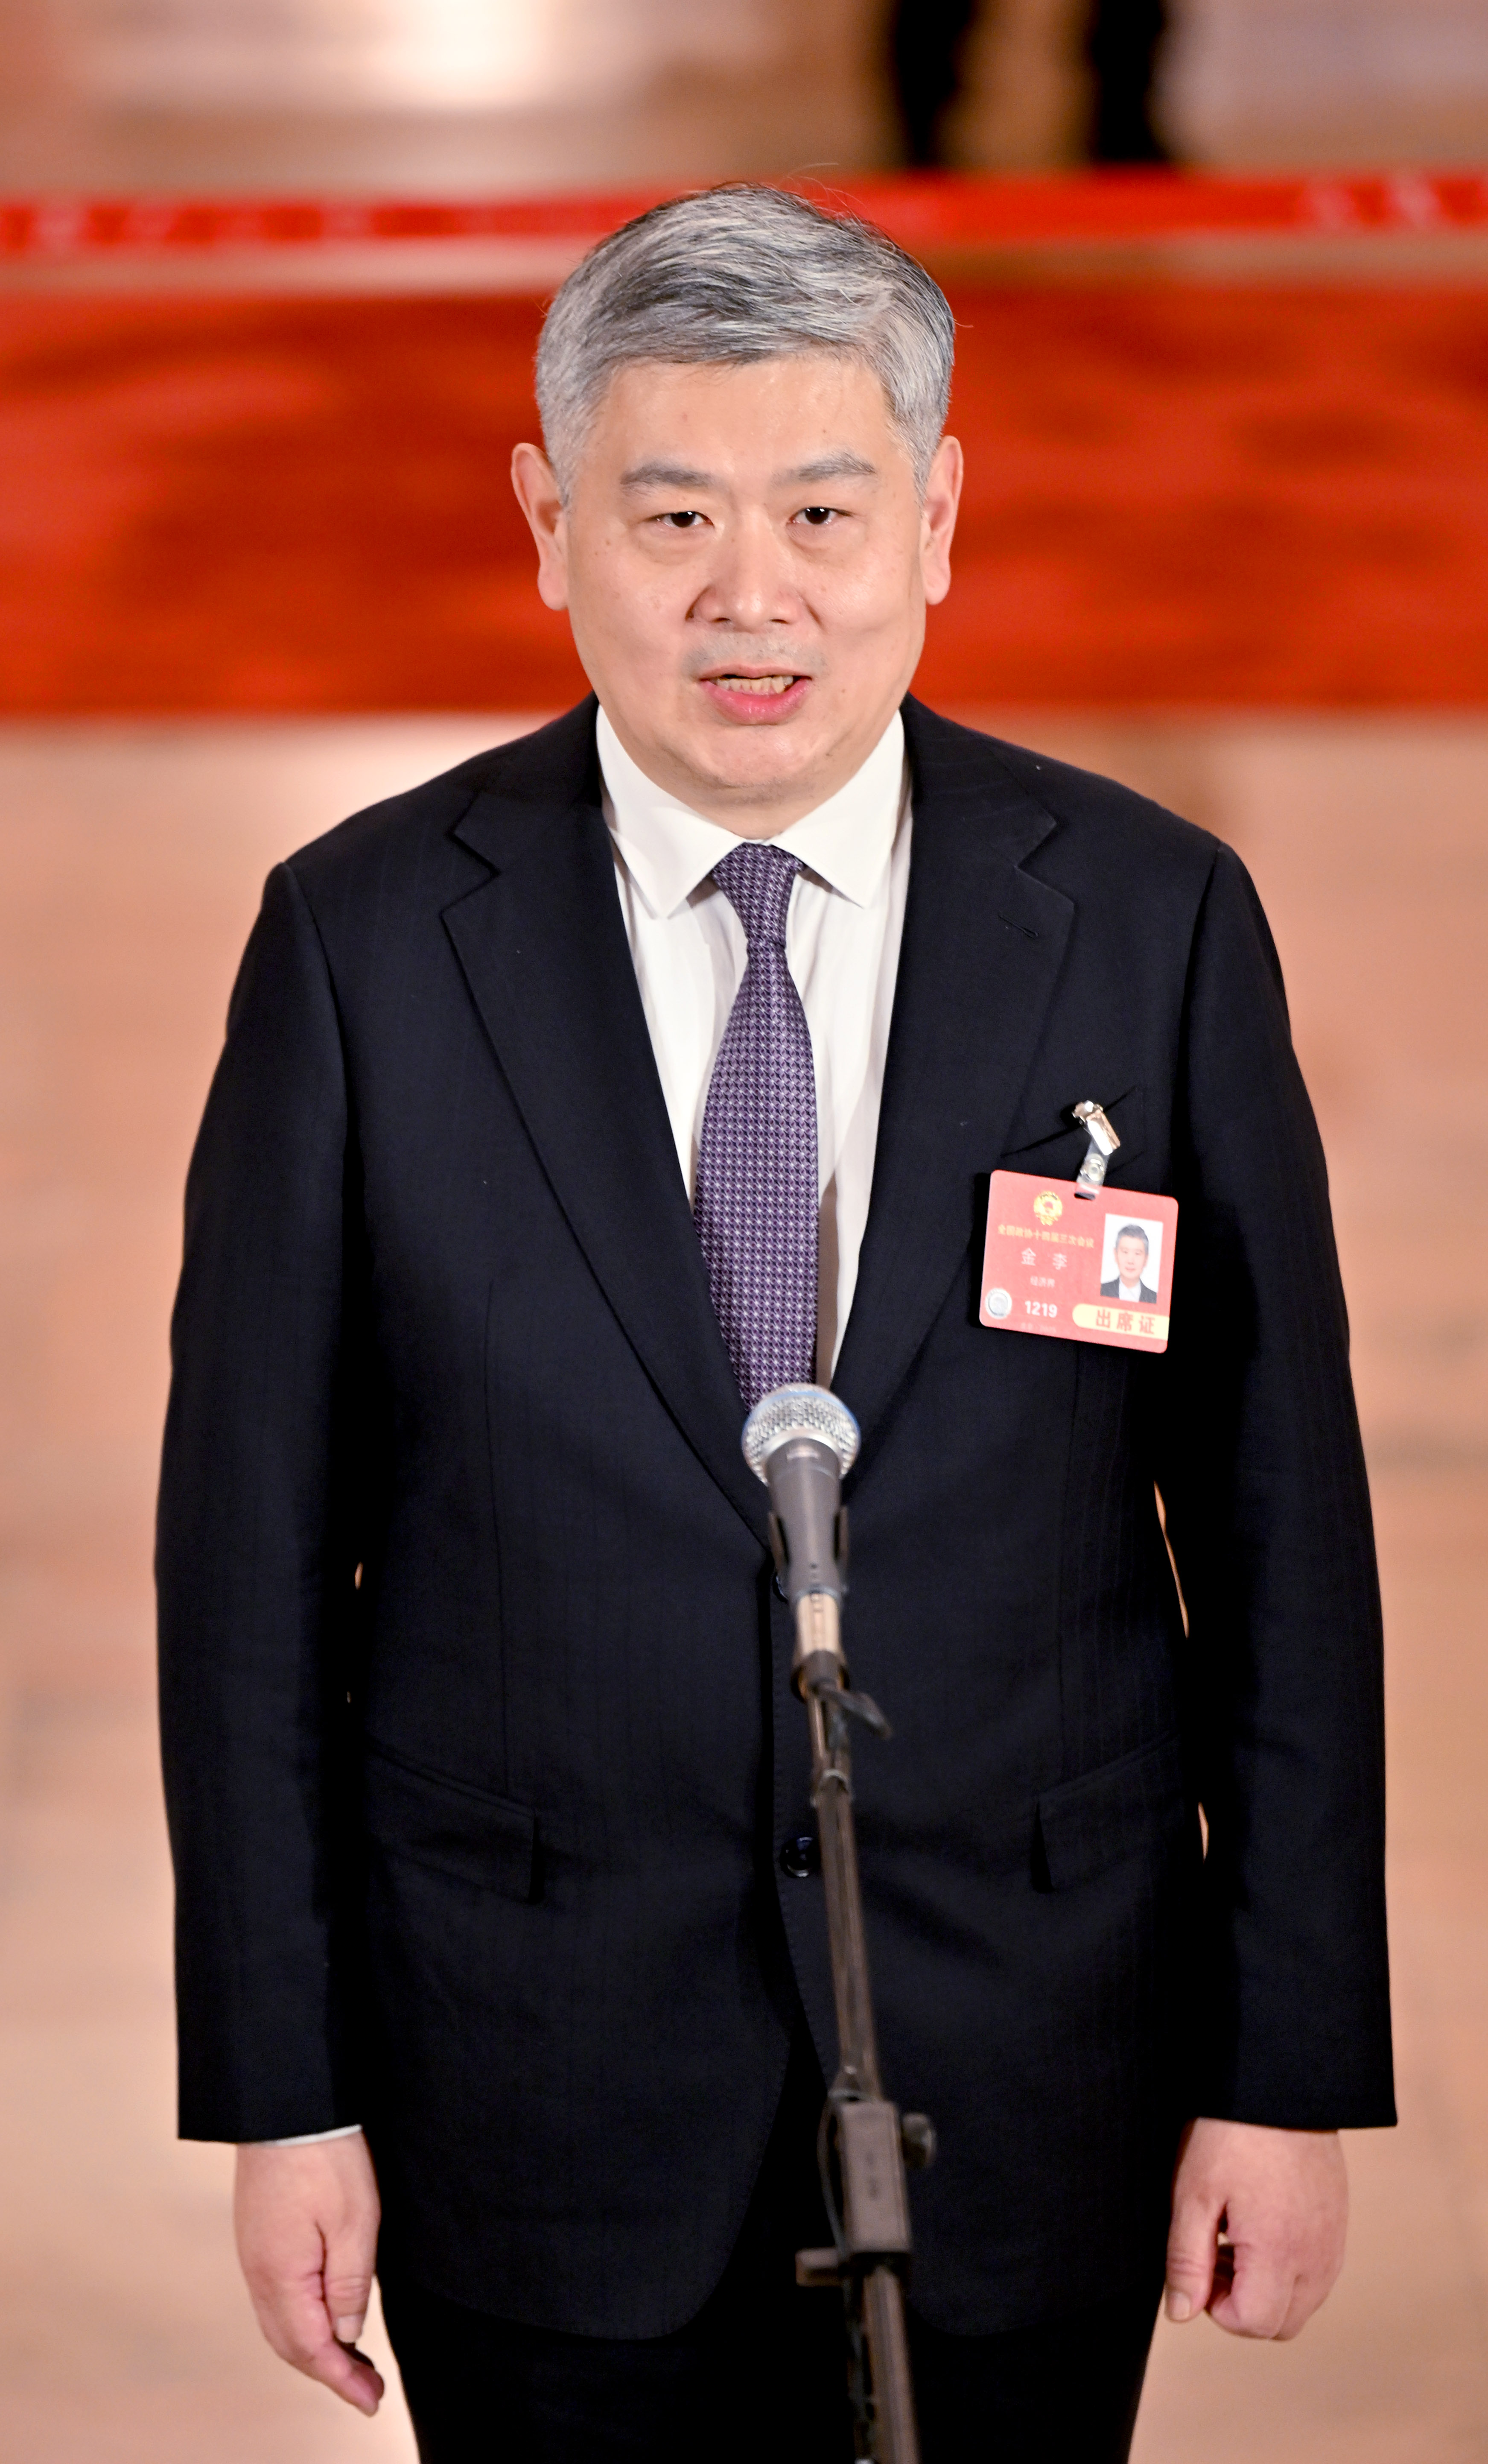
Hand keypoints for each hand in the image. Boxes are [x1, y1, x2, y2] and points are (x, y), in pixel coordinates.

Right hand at [235, 2133, 384, 2412]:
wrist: (285, 2103)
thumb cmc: (324, 2155)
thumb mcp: (355, 2221)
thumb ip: (350, 2285)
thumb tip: (346, 2334)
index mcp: (281, 2275)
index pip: (310, 2348)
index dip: (342, 2380)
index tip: (371, 2402)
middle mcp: (258, 2272)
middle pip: (289, 2344)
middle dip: (328, 2373)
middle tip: (366, 2391)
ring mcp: (254, 2254)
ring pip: (279, 2323)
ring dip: (313, 2349)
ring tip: (351, 2363)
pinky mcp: (258, 2237)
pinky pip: (275, 2297)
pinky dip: (300, 2320)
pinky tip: (324, 2318)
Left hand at [1165, 2117, 1346, 2339]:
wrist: (1279, 2082)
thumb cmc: (1230, 2133)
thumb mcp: (1194, 2194)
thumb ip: (1187, 2260)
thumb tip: (1180, 2313)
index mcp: (1280, 2251)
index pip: (1253, 2323)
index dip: (1215, 2307)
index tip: (1199, 2265)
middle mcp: (1317, 2256)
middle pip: (1280, 2324)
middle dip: (1242, 2305)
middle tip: (1214, 2253)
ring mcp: (1334, 2240)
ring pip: (1303, 2302)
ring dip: (1266, 2288)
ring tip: (1234, 2236)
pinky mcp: (1339, 2223)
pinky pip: (1319, 2273)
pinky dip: (1289, 2268)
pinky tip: (1261, 2224)